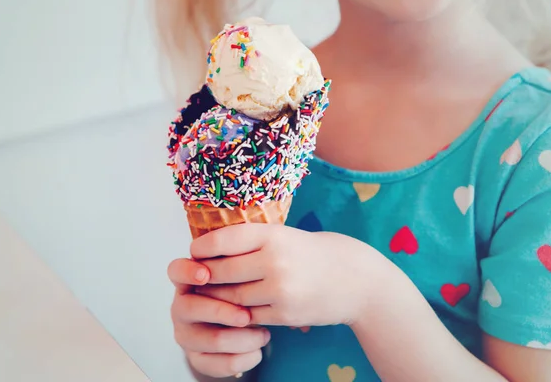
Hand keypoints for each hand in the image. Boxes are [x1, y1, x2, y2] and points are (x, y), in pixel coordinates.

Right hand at [168, 258, 271, 377]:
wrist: (240, 325)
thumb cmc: (238, 292)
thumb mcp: (237, 275)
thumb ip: (238, 267)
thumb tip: (254, 265)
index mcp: (188, 281)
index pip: (177, 271)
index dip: (187, 272)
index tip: (204, 274)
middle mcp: (182, 307)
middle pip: (191, 308)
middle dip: (222, 312)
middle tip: (248, 316)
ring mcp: (186, 334)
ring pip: (211, 339)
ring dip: (242, 339)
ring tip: (264, 335)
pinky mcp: (197, 358)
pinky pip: (219, 363)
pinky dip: (243, 358)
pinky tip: (257, 351)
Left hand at [192, 224, 385, 328]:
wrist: (356, 279)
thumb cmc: (314, 253)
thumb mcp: (285, 236)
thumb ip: (252, 242)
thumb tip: (208, 250)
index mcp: (273, 235)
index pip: (224, 240)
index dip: (203, 247)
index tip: (194, 252)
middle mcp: (275, 260)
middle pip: (222, 272)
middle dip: (206, 276)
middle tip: (196, 276)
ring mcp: (280, 290)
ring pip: (232, 297)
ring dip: (218, 298)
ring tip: (211, 293)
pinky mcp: (285, 314)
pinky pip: (249, 316)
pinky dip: (239, 314)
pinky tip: (236, 309)